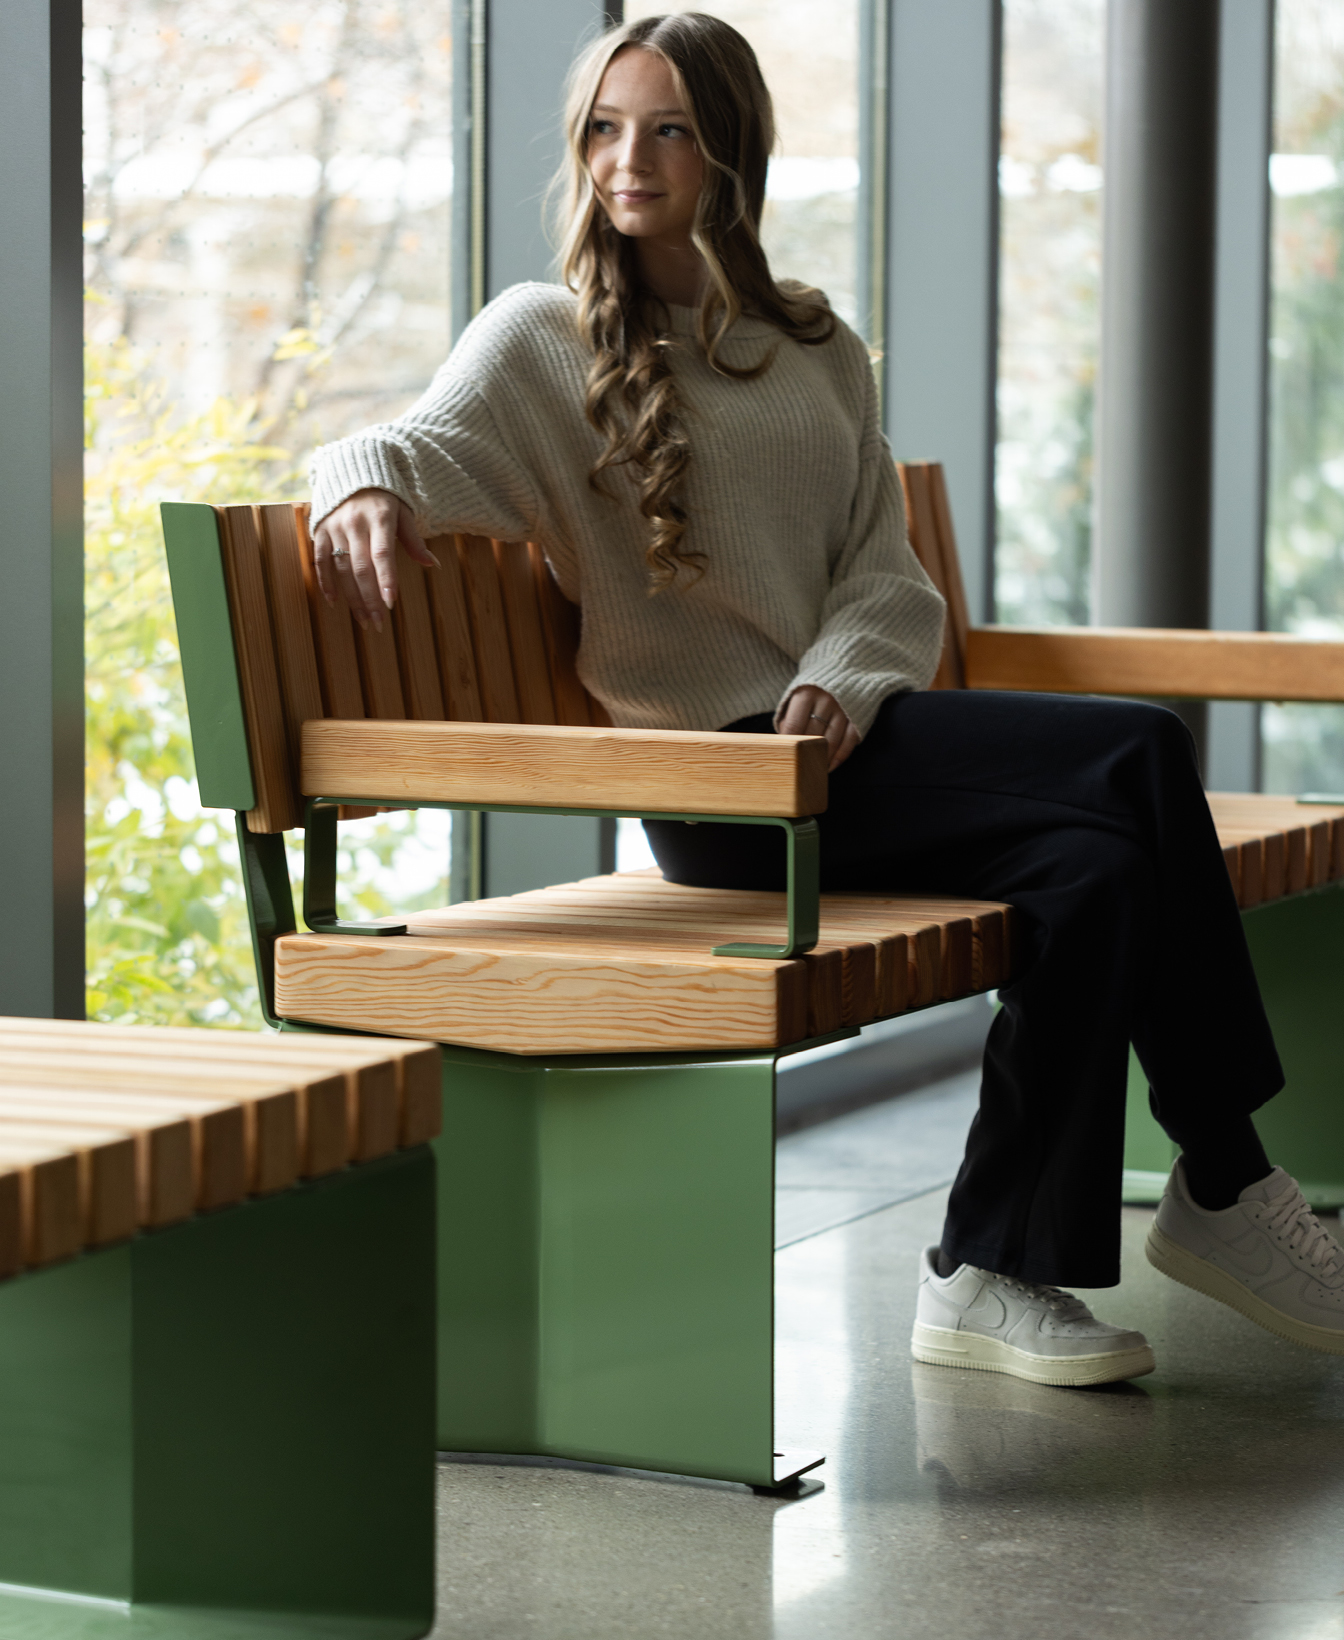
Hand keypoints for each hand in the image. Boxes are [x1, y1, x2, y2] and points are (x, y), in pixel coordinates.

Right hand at [311, 488, 438, 630]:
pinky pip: (320, 560)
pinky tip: (334, 603)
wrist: (350, 471)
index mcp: (380, 518)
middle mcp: (355, 523)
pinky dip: (326, 582)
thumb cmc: (384, 498)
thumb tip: (433, 565)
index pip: (383, 554)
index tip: (390, 603)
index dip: (386, 579)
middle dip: (370, 598)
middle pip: (361, 567)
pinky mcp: (319, 530)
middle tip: (378, 623)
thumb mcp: (403, 513)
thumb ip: (414, 540)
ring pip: (342, 569)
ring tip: (364, 621)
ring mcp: (334, 527)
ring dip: (352, 598)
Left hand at [775, 686, 859, 771]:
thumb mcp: (796, 693)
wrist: (844, 667)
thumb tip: (784, 741)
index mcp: (806, 694)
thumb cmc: (814, 686)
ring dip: (822, 759)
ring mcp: (844, 709)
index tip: (785, 755)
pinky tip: (831, 765)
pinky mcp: (858, 717)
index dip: (788, 744)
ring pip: (831, 743)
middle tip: (798, 767)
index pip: (793, 726)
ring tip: (814, 770)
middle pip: (812, 736)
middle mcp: (826, 701)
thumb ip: (788, 715)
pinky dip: (840, 757)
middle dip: (804, 754)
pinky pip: (849, 742)